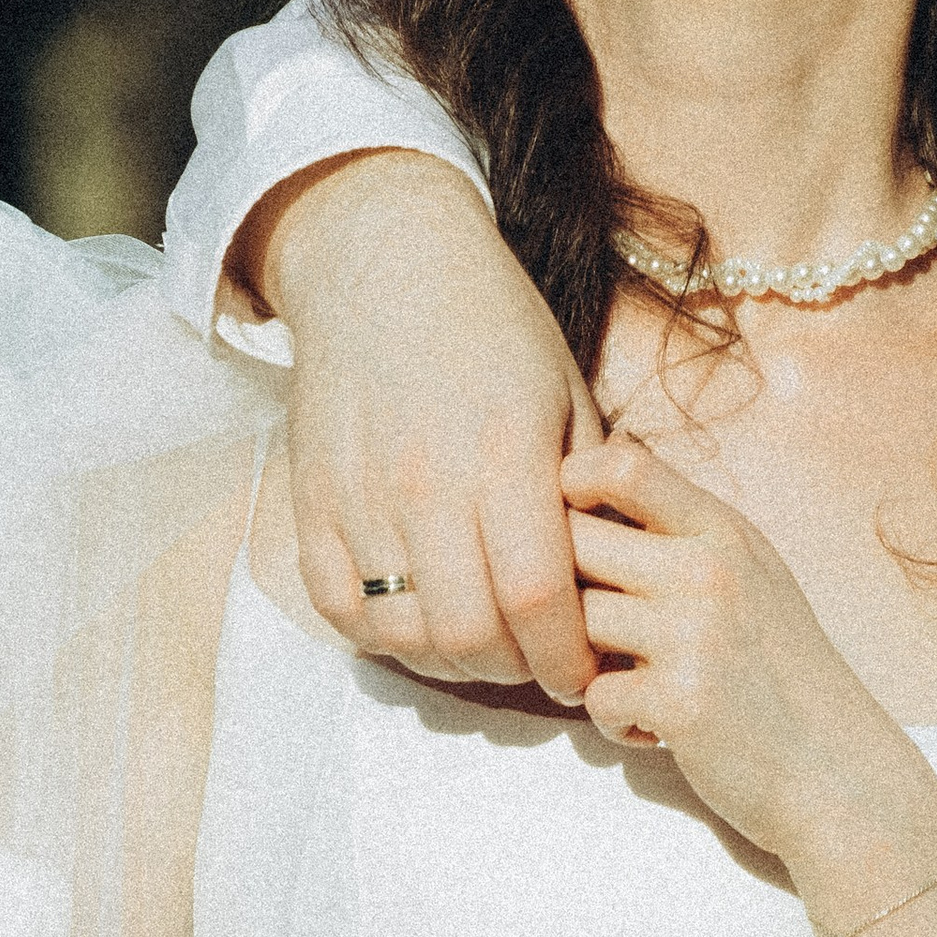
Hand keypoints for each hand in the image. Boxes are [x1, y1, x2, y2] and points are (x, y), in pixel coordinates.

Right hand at [248, 153, 600, 700]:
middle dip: (515, 671)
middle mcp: (426, 481)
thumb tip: (627, 574)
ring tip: (483, 649)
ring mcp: (359, 495)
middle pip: (469, 633)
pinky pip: (339, 609)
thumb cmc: (494, 327)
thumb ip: (594, 487)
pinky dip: (381, 638)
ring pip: (403, 633)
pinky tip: (420, 627)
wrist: (384, 261)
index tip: (585, 676)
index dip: (567, 658)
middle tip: (536, 664)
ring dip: (451, 664)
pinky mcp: (310, 502)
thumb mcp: (568, 392)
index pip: (539, 597)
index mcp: (505, 452)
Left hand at [562, 436, 936, 903]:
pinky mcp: (681, 701)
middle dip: (558, 589)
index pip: (623, 464)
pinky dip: (611, 722)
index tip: (566, 534)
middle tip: (586, 634)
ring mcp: (695, 635)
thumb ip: (684, 537)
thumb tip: (590, 485)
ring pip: (572, 623)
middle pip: (571, 542)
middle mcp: (709, 571)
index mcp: (725, 533)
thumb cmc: (783, 677)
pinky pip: (593, 696)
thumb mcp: (752, 579)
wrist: (843, 776)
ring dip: (579, 663)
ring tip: (626, 687)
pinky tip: (653, 730)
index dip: (570, 485)